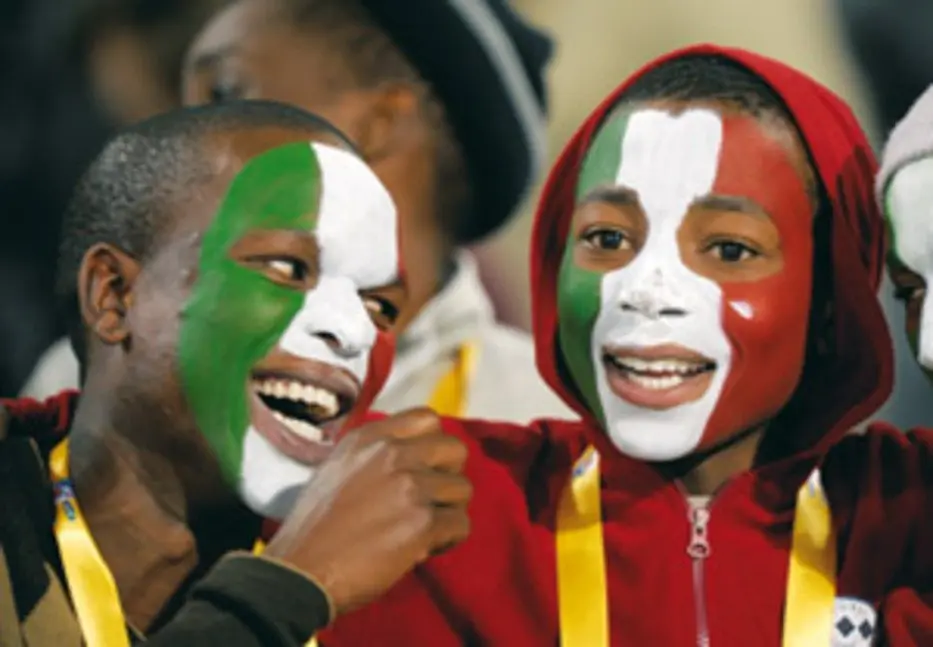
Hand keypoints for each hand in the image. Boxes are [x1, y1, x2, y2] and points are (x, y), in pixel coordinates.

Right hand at [263, 408, 471, 617]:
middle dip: (447, 478)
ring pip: (462, 490)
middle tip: (427, 502)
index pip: (427, 418)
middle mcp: (392, 453)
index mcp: (369, 438)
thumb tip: (415, 461)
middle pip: (455, 450)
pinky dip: (446, 541)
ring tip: (420, 530)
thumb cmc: (314, 528)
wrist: (301, 572)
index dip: (432, 447)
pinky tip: (420, 550)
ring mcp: (410, 486)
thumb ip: (376, 457)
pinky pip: (461, 525)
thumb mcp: (338, 468)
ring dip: (446, 513)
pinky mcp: (422, 522)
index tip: (421, 470)